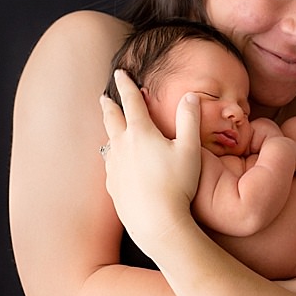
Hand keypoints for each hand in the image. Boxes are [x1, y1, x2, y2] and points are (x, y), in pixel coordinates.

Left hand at [100, 69, 202, 249]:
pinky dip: (112, 156)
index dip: (126, 85)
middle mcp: (122, 146)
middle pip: (112, 119)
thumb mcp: (189, 148)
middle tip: (104, 97)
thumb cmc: (177, 184)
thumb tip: (191, 95)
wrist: (157, 223)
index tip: (120, 72)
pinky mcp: (112, 186)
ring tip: (111, 128)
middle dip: (109, 105)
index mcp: (141, 132)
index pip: (130, 101)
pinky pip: (109, 165)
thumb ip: (189, 119)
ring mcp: (114, 167)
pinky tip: (116, 162)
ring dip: (110, 131)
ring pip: (108, 142)